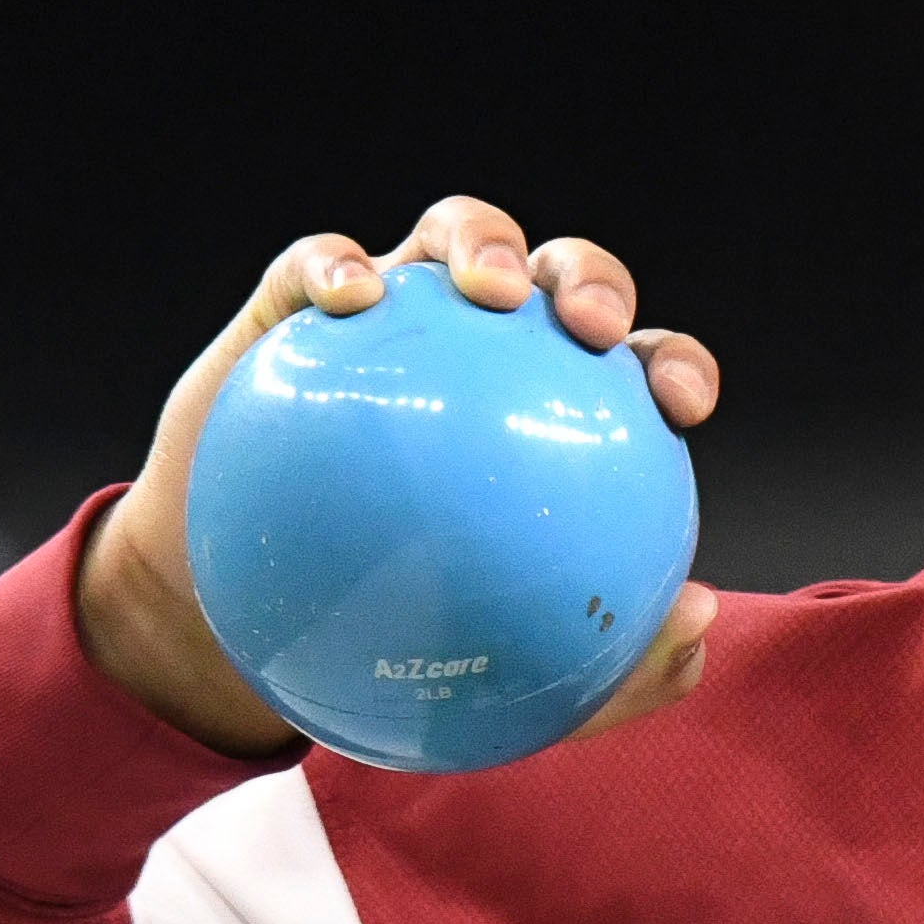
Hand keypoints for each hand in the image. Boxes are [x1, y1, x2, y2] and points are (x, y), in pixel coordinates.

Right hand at [75, 196, 726, 758]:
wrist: (225, 626)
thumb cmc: (378, 646)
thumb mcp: (500, 688)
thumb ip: (608, 669)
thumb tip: (699, 625)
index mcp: (552, 414)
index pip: (635, 372)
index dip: (674, 366)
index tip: (681, 405)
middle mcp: (486, 347)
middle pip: (561, 278)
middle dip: (593, 278)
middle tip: (592, 327)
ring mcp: (397, 316)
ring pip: (456, 235)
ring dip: (483, 240)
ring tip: (489, 288)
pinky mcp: (297, 304)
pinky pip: (314, 264)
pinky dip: (336, 265)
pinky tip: (350, 299)